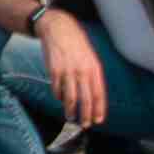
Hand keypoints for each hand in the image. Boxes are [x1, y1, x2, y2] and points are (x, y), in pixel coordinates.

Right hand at [36, 11, 107, 135]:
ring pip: (70, 98)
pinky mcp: (54, 71)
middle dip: (86, 115)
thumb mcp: (90, 57)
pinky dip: (59, 97)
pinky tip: (60, 99)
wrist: (59, 29)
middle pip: (86, 99)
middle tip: (85, 124)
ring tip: (71, 118)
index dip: (99, 109)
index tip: (98, 120)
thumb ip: (92, 75)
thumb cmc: (76, 45)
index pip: (99, 93)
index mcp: (94, 68)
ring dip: (70, 111)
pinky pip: (57, 90)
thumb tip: (93, 96)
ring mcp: (67, 71)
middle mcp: (82, 71)